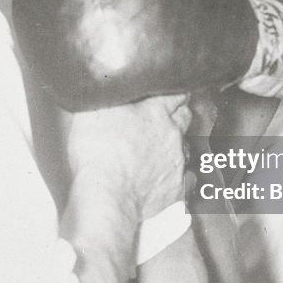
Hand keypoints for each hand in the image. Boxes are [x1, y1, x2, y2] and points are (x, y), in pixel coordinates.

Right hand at [67, 95, 191, 220]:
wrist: (108, 195)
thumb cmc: (98, 153)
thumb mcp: (94, 111)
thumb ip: (111, 97)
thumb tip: (112, 86)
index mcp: (155, 111)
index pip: (176, 93)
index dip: (173, 92)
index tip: (170, 93)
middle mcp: (172, 134)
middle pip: (185, 117)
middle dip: (178, 114)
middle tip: (165, 117)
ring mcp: (177, 160)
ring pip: (186, 146)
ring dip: (176, 145)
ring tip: (160, 150)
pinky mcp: (178, 186)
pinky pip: (188, 177)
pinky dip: (179, 175)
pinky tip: (167, 176)